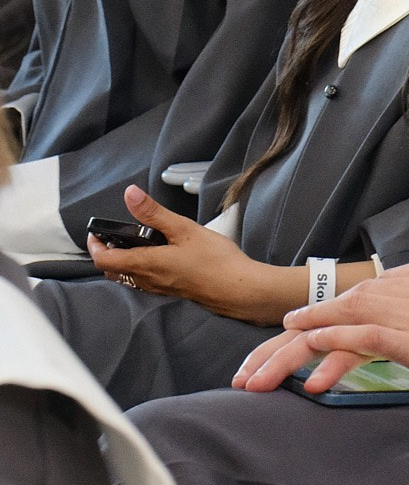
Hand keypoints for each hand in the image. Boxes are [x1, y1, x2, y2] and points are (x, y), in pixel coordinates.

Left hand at [89, 186, 291, 323]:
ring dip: (122, 260)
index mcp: (144, 264)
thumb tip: (130, 194)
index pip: (104, 259)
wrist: (237, 289)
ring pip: (126, 276)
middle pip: (112, 270)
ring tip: (134, 242)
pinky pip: (142, 280)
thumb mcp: (184, 229)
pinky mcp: (170, 290)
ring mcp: (157, 288)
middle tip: (114, 234)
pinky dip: (137, 267)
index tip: (97, 231)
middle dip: (106, 252)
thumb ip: (154, 213)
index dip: (95, 245)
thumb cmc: (213, 260)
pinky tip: (156, 255)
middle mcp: (145, 280)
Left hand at [244, 256, 408, 416]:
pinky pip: (364, 336)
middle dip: (324, 310)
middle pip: (364, 294)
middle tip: (293, 322)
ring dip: (316, 324)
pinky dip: (332, 338)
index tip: (330, 311)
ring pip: (356, 312)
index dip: (352, 299)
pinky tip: (310, 341)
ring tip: (288, 331)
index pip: (387, 282)